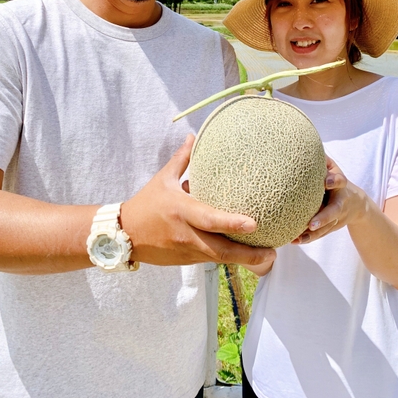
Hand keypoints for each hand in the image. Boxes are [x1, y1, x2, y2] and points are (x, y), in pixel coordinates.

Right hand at [120, 134, 275, 267]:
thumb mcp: (164, 179)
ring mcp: (187, 251)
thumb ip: (182, 158)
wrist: (124, 235)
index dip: (232, 223)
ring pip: (219, 258)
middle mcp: (186, 234)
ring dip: (243, 260)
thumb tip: (194, 135)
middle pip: (221, 250)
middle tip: (273, 252)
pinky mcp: (187, 262)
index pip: (210, 220)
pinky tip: (248, 256)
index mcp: (181, 210)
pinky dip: (229, 258)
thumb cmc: (147, 203)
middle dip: (248, 255)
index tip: (254, 223)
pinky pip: (212, 260)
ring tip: (269, 256)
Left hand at [291, 156, 365, 244]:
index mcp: (341, 185)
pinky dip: (307, 238)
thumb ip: (323, 161)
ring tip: (297, 238)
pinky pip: (319, 235)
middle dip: (323, 218)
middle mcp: (341, 203)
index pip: (339, 181)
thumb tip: (305, 145)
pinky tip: (293, 241)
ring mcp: (337, 217)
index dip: (333, 180)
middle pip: (333, 212)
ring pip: (325, 228)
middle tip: (311, 223)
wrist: (357, 204)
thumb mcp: (334, 169)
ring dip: (312, 234)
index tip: (326, 181)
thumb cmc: (336, 181)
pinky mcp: (331, 227)